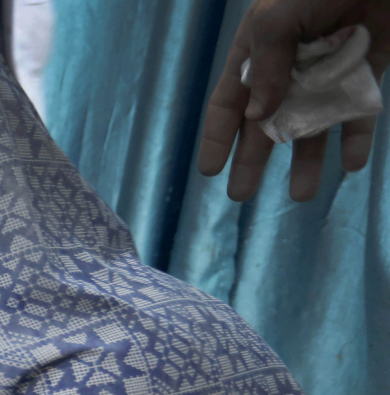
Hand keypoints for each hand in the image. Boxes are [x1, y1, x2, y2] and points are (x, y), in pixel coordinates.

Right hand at [198, 0, 389, 201]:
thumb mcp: (277, 18)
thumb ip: (266, 65)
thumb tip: (257, 116)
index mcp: (256, 54)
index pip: (228, 103)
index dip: (216, 137)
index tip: (208, 171)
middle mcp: (288, 71)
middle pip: (266, 125)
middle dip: (253, 161)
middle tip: (240, 195)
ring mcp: (328, 74)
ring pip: (313, 126)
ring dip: (307, 162)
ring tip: (302, 195)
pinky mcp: (367, 73)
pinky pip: (360, 113)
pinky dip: (357, 139)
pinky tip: (351, 165)